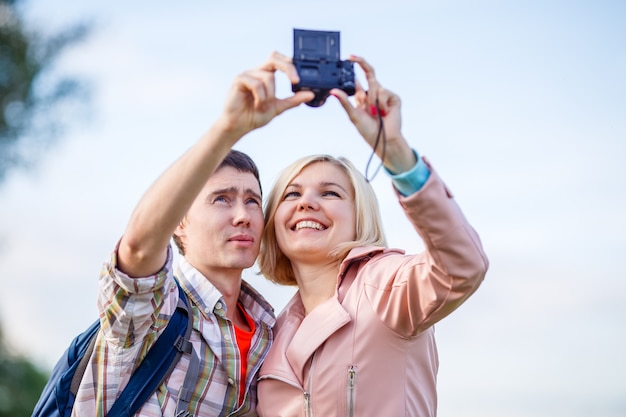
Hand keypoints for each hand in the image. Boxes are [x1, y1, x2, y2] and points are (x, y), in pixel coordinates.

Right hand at [217, 52, 314, 137]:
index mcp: (266, 75)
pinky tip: (257, 105)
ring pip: (268, 77)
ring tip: (263, 107)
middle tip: (296, 81)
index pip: (280, 60)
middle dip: (288, 68)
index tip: (299, 81)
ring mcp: (248, 74)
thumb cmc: (254, 115)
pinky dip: (261, 96)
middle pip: (274, 58)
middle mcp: (257, 71)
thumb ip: (293, 100)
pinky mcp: (239, 79)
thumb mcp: (278, 107)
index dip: (291, 65)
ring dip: (270, 95)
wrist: (238, 126)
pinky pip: (256, 83)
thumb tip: (310, 94)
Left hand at [331, 56, 415, 173]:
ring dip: (372, 100)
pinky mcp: (393, 98)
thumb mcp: (353, 115)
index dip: (354, 68)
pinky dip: (381, 103)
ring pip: (375, 85)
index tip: (348, 57)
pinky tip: (383, 113)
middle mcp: (373, 94)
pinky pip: (384, 91)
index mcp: (362, 97)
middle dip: (361, 63)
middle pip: (369, 73)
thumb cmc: (368, 130)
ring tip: (374, 114)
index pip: (357, 79)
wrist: (384, 139)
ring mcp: (384, 95)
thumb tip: (333, 91)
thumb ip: (344, 102)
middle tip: (352, 57)